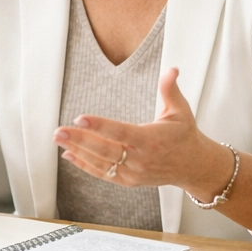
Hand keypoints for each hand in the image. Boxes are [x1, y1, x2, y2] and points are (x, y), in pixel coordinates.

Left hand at [54, 67, 232, 198]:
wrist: (193, 166)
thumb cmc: (184, 135)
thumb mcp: (181, 110)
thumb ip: (171, 89)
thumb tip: (172, 69)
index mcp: (151, 139)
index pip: (120, 132)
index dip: (99, 125)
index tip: (80, 117)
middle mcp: (141, 159)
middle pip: (105, 150)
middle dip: (80, 140)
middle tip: (58, 131)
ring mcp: (134, 173)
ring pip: (101, 163)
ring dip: (77, 151)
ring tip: (58, 139)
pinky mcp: (129, 181)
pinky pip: (103, 174)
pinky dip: (85, 165)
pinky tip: (69, 155)